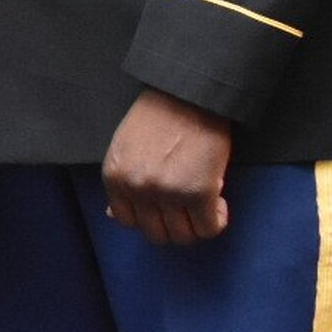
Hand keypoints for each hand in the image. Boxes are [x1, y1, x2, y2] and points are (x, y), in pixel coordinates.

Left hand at [102, 88, 232, 244]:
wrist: (187, 95)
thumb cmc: (157, 117)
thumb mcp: (124, 149)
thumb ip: (121, 183)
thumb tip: (113, 215)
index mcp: (115, 178)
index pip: (127, 221)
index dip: (149, 218)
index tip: (163, 209)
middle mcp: (137, 189)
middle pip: (157, 234)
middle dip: (174, 225)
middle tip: (187, 209)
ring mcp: (167, 193)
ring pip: (183, 236)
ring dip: (196, 225)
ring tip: (204, 204)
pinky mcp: (199, 193)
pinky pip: (209, 228)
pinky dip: (216, 220)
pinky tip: (218, 202)